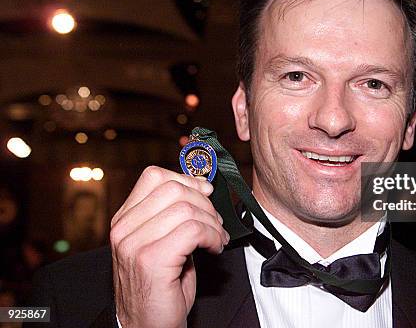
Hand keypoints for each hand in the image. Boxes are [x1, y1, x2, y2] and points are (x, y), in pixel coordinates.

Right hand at [110, 166, 228, 327]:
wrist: (146, 327)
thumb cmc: (161, 287)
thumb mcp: (164, 242)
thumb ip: (175, 215)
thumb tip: (202, 185)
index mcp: (124, 220)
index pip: (154, 176)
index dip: (187, 179)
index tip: (206, 191)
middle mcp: (123, 229)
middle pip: (174, 189)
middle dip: (205, 203)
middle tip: (216, 223)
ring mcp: (134, 244)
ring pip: (187, 209)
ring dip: (212, 223)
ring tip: (217, 239)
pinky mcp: (151, 260)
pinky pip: (193, 230)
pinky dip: (213, 236)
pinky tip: (214, 248)